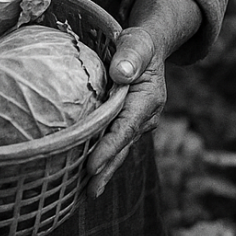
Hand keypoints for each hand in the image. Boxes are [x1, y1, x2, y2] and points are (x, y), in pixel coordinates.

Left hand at [85, 25, 164, 197]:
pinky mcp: (127, 124)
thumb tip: (121, 73)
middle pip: (123, 146)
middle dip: (106, 169)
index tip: (92, 165)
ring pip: (119, 149)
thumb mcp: (137, 43)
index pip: (126, 128)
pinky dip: (102, 158)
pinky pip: (114, 143)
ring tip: (86, 192)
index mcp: (148, 99)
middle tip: (88, 192)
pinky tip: (86, 175)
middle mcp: (145, 116)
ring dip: (104, 170)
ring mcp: (137, 123)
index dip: (109, 148)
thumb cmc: (139, 44)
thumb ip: (131, 56)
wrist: (147, 48)